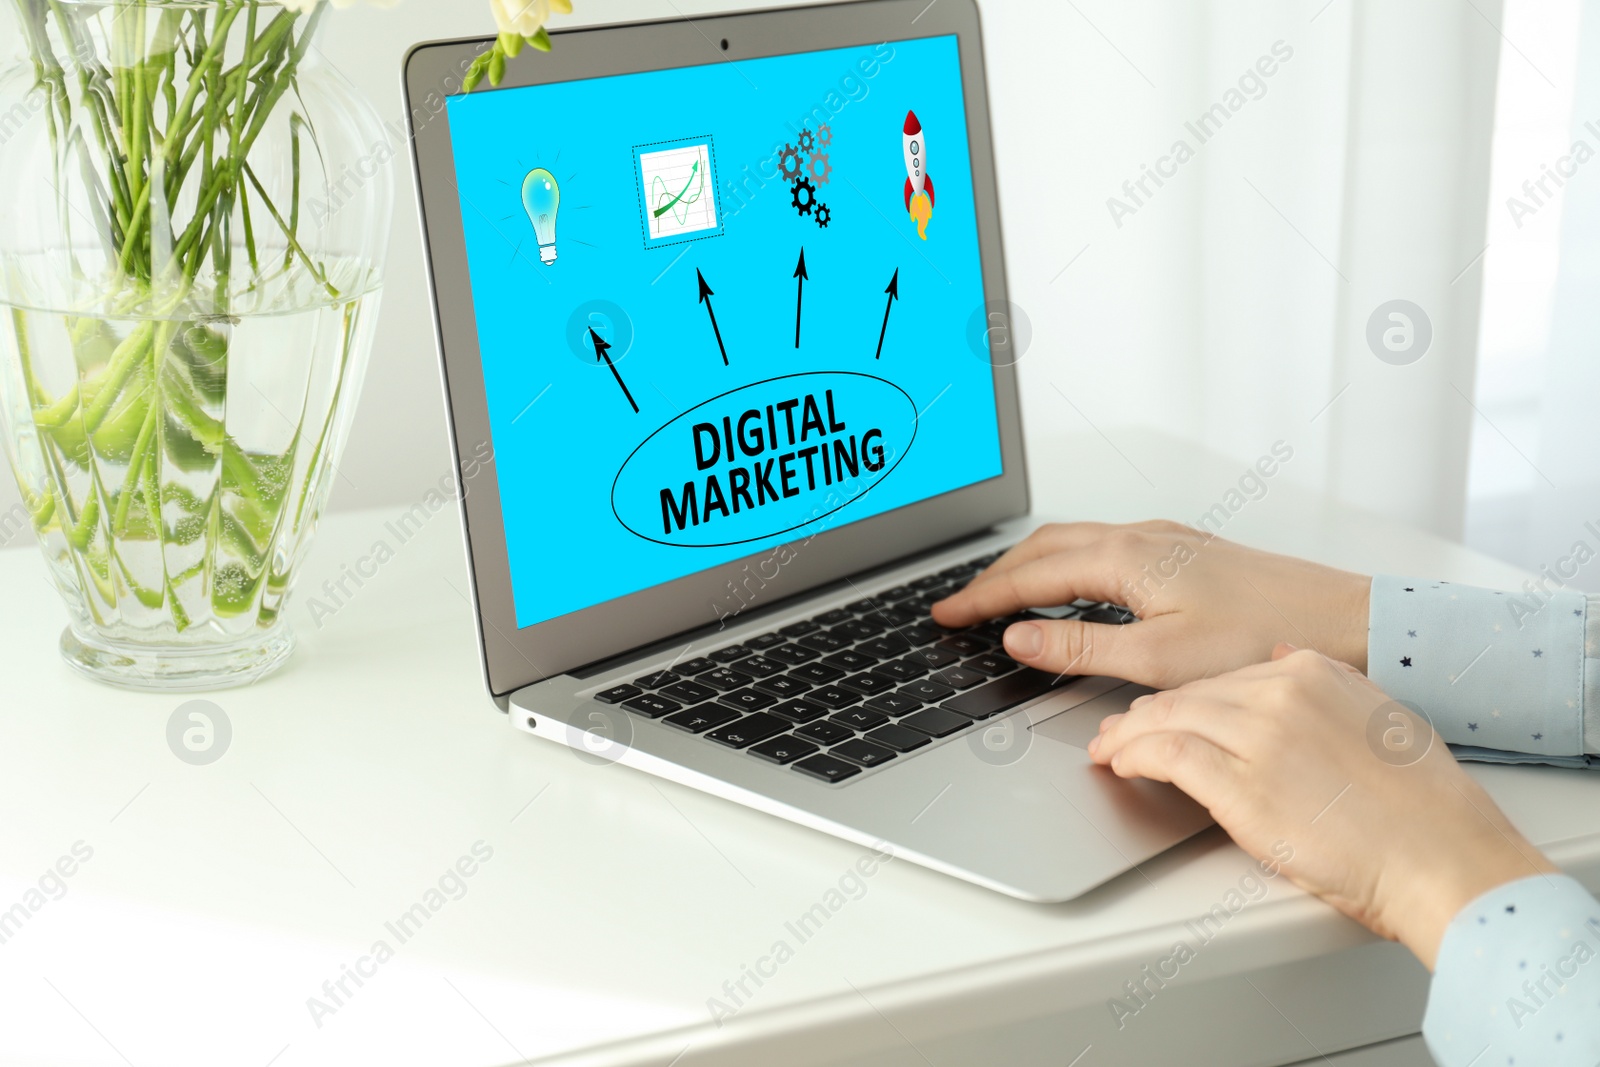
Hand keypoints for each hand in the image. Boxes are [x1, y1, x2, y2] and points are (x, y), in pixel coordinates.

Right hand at [932, 521, 1370, 688]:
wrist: (1345, 621)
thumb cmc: (1263, 639)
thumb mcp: (1160, 659)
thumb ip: (1081, 648)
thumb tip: (1019, 641)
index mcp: (1127, 557)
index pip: (1030, 576)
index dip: (981, 597)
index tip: (944, 614)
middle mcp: (1142, 536)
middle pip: (1044, 547)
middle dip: (994, 575)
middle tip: (958, 604)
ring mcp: (1165, 540)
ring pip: (1073, 542)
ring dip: (1028, 566)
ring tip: (1000, 596)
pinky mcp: (1185, 552)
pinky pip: (1102, 546)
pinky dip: (1065, 565)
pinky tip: (1070, 589)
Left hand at [1088, 645, 1557, 968]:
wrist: (1445, 858)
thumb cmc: (1425, 808)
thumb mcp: (1383, 718)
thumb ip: (1328, 686)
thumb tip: (1279, 659)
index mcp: (1315, 671)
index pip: (1226, 676)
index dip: (1187, 697)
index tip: (1166, 711)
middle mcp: (1281, 692)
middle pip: (1189, 693)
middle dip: (1148, 714)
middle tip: (1121, 732)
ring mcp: (1258, 735)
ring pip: (1165, 716)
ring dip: (1128, 734)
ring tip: (1112, 749)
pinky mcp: (1240, 784)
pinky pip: (1165, 754)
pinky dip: (1134, 755)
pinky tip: (1124, 764)